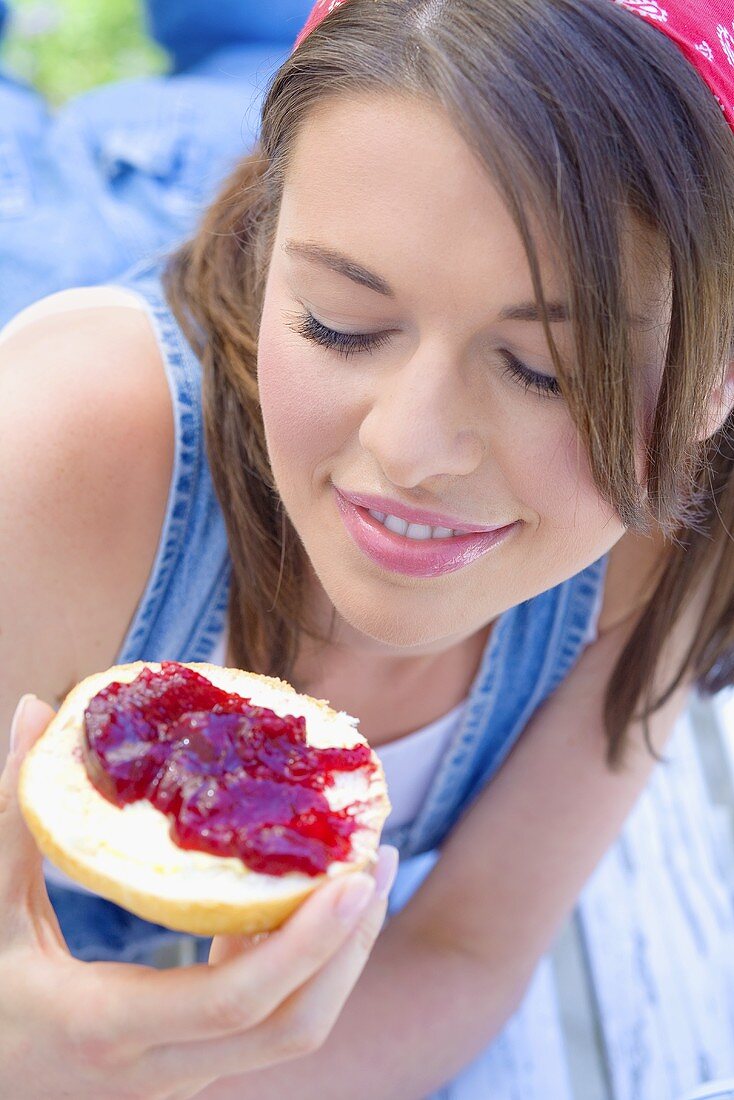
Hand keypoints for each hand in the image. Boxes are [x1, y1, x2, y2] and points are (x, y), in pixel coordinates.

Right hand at [0, 694, 398, 1099]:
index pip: (235, 1000)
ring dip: (336, 957)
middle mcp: (158, 1072)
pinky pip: (263, 1023)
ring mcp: (178, 1079)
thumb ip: (11, 813)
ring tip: (363, 873)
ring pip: (289, 1032)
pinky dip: (293, 964)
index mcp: (108, 1030)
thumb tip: (32, 707)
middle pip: (292, 1026)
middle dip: (350, 946)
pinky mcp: (186, 1068)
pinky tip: (294, 899)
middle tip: (379, 860)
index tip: (355, 876)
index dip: (306, 943)